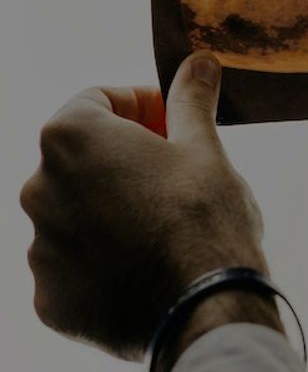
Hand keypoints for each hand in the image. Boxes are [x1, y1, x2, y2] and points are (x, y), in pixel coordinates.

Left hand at [20, 53, 276, 361]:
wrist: (203, 309)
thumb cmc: (203, 216)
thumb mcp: (204, 146)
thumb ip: (190, 99)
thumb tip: (198, 62)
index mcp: (72, 139)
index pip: (96, 99)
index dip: (140, 103)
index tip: (173, 120)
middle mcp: (39, 190)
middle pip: (83, 155)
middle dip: (126, 154)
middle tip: (177, 166)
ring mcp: (39, 249)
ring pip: (77, 209)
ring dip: (113, 203)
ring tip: (167, 219)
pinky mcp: (50, 298)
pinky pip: (75, 261)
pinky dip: (104, 254)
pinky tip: (149, 259)